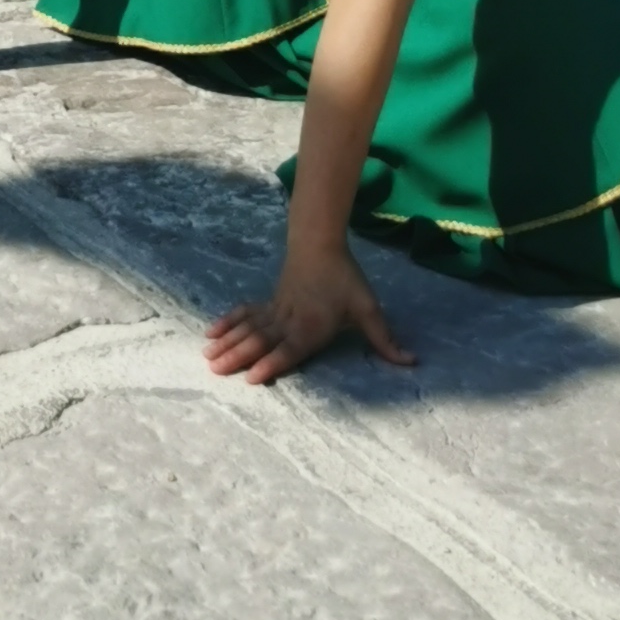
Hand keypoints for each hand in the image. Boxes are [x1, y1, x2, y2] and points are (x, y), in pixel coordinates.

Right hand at [204, 252, 413, 386]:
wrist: (320, 243)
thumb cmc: (345, 279)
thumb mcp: (368, 308)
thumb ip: (384, 339)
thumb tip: (412, 362)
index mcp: (312, 327)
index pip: (290, 349)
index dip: (272, 363)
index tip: (252, 376)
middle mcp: (290, 321)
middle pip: (261, 340)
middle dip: (238, 356)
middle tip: (215, 370)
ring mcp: (276, 310)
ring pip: (249, 329)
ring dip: (228, 343)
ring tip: (207, 357)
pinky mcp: (270, 302)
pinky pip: (246, 313)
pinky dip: (228, 322)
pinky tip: (212, 333)